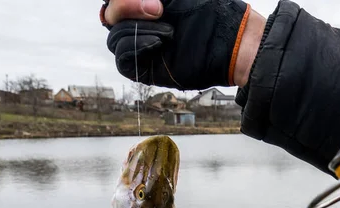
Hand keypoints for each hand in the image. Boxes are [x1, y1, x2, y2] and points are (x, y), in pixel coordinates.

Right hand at [105, 0, 253, 89]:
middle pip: (110, 17)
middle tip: (159, 8)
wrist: (229, 41)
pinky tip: (156, 43)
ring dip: (137, 28)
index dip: (122, 0)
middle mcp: (139, 24)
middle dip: (127, 8)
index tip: (155, 0)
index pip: (114, 1)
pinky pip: (123, 60)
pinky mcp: (145, 68)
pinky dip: (134, 47)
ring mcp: (142, 46)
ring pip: (115, 38)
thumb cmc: (209, 12)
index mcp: (143, 5)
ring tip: (168, 31)